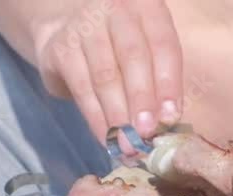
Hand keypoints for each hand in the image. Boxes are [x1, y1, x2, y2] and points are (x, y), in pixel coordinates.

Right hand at [36, 0, 183, 147]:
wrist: (64, 29)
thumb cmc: (117, 46)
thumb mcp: (144, 48)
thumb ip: (157, 77)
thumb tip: (167, 122)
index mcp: (146, 7)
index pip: (163, 44)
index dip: (169, 82)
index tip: (171, 117)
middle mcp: (115, 10)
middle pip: (133, 57)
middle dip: (142, 100)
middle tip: (148, 134)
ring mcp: (85, 27)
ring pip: (105, 76)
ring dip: (119, 116)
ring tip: (129, 145)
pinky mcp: (61, 49)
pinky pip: (82, 89)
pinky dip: (97, 119)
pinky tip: (108, 139)